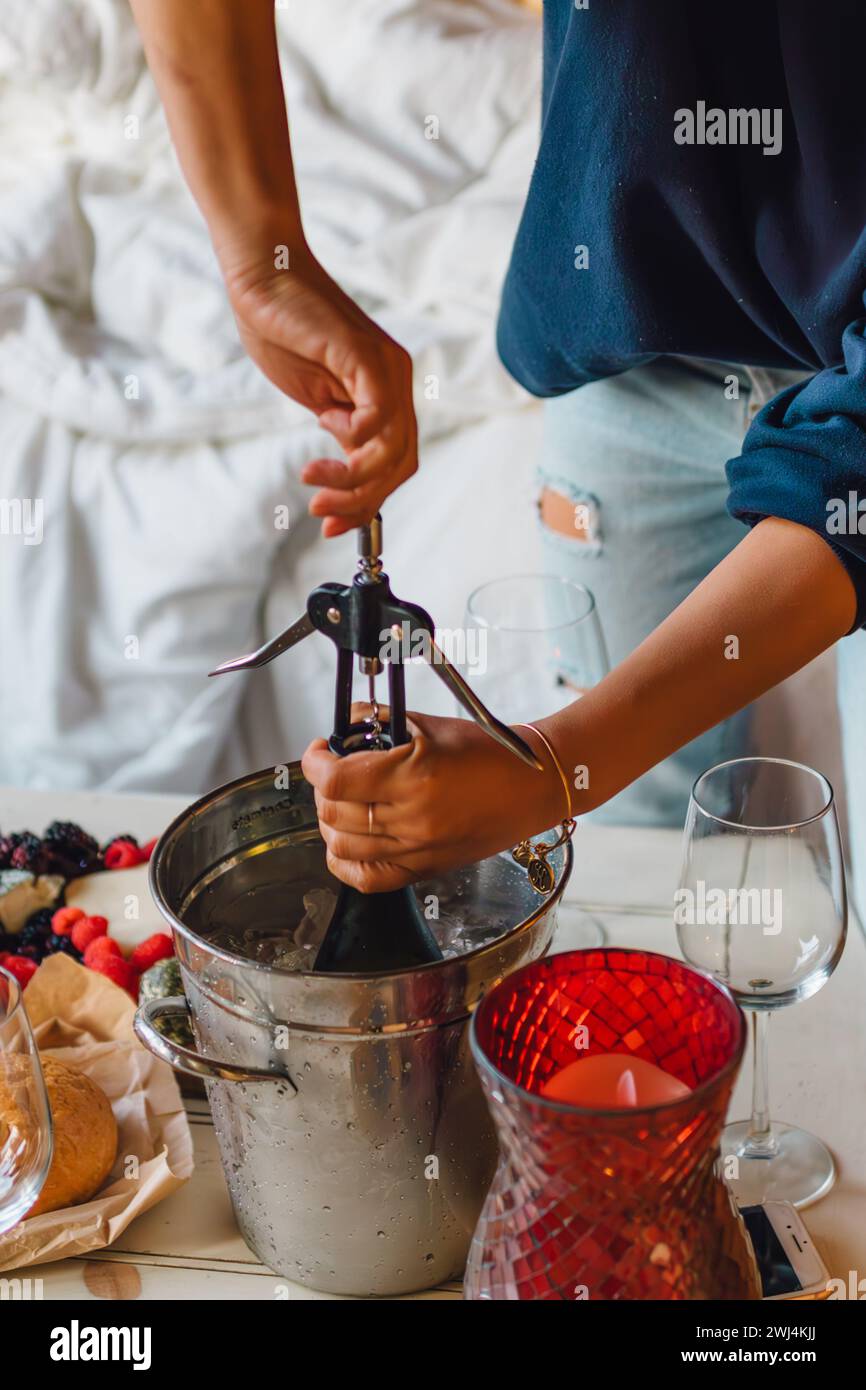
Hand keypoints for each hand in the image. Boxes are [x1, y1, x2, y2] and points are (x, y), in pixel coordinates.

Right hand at [219, 230, 417, 536]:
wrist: (263, 276)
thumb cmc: (282, 330)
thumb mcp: (317, 396)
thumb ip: (339, 428)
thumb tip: (352, 464)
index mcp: (385, 394)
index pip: (393, 464)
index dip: (366, 502)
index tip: (330, 524)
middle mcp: (396, 382)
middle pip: (399, 465)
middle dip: (360, 501)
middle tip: (320, 513)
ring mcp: (385, 368)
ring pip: (392, 449)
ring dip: (352, 481)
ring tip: (313, 484)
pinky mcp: (366, 355)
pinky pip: (381, 413)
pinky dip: (360, 440)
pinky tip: (327, 434)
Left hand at [301, 711, 562, 891]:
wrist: (531, 786)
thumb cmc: (489, 754)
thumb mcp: (430, 726)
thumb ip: (381, 722)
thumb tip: (344, 726)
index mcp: (414, 777)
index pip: (335, 780)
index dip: (315, 763)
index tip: (319, 752)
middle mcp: (413, 819)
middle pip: (333, 813)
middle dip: (322, 788)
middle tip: (333, 771)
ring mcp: (418, 850)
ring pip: (341, 847)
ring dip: (330, 821)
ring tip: (341, 801)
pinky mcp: (424, 870)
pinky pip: (366, 879)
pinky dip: (343, 861)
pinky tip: (346, 839)